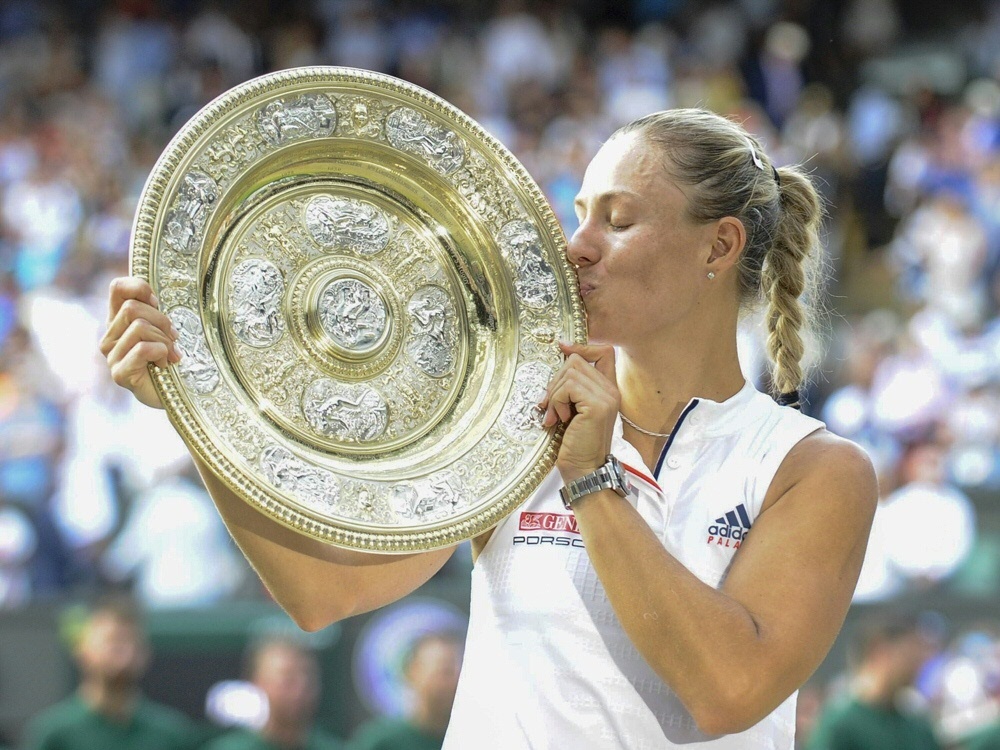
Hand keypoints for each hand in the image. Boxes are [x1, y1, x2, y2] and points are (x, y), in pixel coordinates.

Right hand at [99, 277, 180, 408]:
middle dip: (161, 320)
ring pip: (139, 327)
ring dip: (164, 340)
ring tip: (170, 354)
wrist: (175, 392)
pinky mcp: (119, 373)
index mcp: (119, 320)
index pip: (117, 288)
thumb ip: (155, 310)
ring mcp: (112, 356)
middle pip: (132, 308)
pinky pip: (143, 349)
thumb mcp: (164, 327)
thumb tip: (155, 295)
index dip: (139, 288)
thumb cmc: (171, 357)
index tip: (157, 302)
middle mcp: (110, 336)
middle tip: (173, 337)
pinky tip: (164, 364)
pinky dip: (161, 353)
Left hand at [538, 342, 619, 482]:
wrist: (583, 470)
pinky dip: (556, 401)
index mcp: (609, 389)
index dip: (582, 345)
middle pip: (577, 360)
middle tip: (550, 405)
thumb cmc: (575, 444)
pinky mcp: (597, 406)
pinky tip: (559, 419)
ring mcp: (607, 397)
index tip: (562, 347)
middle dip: (556, 380)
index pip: (604, 351)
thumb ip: (573, 388)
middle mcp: (612, 390)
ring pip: (570, 371)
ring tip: (555, 415)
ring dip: (554, 393)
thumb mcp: (574, 409)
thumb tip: (559, 361)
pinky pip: (568, 386)